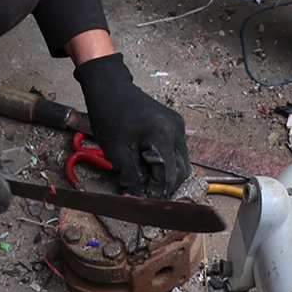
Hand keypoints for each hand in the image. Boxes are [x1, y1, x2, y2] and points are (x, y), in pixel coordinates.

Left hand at [74, 53, 189, 197]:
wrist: (110, 87)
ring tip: (146, 183)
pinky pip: (176, 152)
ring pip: (181, 162)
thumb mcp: (115, 150)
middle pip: (181, 170)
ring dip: (166, 176)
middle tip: (146, 196)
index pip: (168, 174)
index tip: (147, 204)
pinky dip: (166, 164)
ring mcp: (178, 126)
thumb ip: (130, 176)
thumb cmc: (109, 113)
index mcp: (163, 134)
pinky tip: (149, 168)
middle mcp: (176, 130)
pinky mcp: (174, 125)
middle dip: (165, 186)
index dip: (158, 192)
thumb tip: (138, 199)